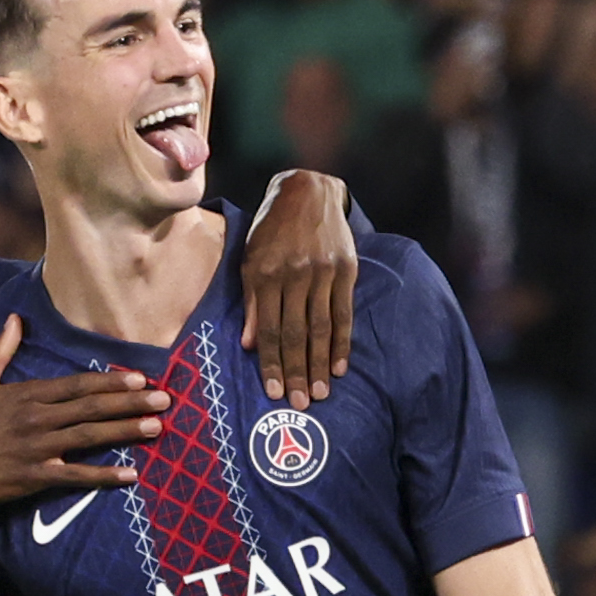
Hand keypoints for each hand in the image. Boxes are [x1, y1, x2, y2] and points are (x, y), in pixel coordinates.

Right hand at [0, 316, 161, 507]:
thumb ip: (0, 350)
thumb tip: (15, 319)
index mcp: (27, 395)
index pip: (77, 385)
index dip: (110, 381)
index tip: (139, 377)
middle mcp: (38, 419)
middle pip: (91, 408)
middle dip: (130, 402)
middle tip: (164, 399)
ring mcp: (39, 449)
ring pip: (90, 437)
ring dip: (125, 432)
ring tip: (157, 427)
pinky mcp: (36, 477)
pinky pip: (76, 476)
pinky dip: (103, 476)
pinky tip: (130, 474)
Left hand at [243, 170, 361, 405]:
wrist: (308, 191)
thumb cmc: (272, 230)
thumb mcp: (250, 258)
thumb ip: (251, 301)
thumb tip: (250, 344)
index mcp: (266, 274)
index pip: (268, 328)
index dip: (270, 363)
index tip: (274, 392)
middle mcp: (294, 275)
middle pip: (295, 333)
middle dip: (297, 371)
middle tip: (301, 403)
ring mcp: (322, 272)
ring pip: (320, 327)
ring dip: (320, 364)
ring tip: (321, 392)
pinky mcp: (345, 270)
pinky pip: (343, 313)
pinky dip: (342, 342)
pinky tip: (340, 366)